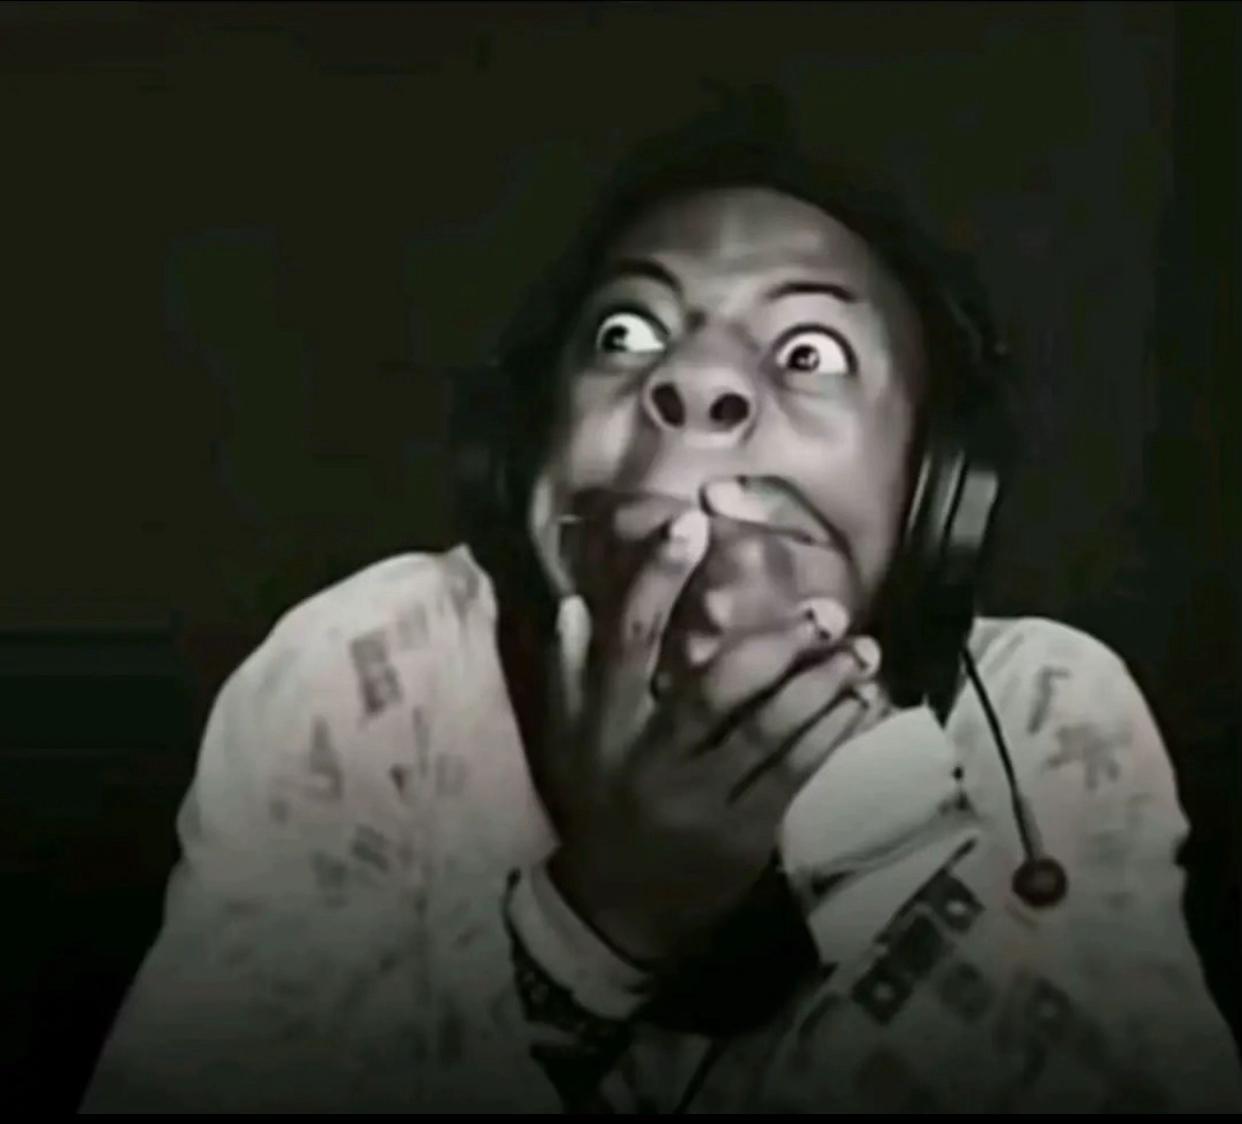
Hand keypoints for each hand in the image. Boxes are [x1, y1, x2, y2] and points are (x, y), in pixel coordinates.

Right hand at [544, 509, 886, 964]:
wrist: (620, 909)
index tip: (692, 524)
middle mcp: (651, 757)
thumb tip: (576, 602)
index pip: (628, 642)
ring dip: (821, 684)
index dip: (657, 581)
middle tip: (825, 606)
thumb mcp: (569, 744)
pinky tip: (861, 702)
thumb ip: (570, 675)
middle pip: (715, 685)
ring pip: (768, 729)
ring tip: (864, 648)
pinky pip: (795, 773)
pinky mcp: (743, 832)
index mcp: (604, 727)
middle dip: (775, 640)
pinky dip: (832, 733)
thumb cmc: (597, 807)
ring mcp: (701, 797)